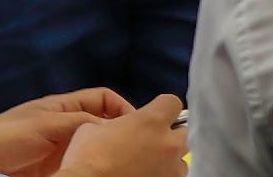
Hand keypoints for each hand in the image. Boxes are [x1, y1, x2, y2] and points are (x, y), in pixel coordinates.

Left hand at [0, 89, 132, 176]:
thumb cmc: (10, 134)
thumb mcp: (48, 124)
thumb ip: (79, 122)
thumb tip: (113, 125)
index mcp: (64, 106)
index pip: (103, 98)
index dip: (122, 108)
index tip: (137, 127)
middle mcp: (68, 123)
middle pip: (103, 124)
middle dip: (120, 133)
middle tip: (138, 151)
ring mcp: (65, 145)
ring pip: (96, 145)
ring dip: (110, 152)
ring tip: (128, 165)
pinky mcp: (60, 166)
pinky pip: (84, 162)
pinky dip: (96, 166)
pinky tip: (105, 172)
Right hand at [56, 94, 184, 174]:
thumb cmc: (90, 156)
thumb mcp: (93, 127)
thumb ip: (116, 123)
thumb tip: (120, 127)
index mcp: (150, 121)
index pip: (172, 103)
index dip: (161, 106)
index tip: (151, 112)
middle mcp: (168, 144)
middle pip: (183, 132)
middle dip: (169, 133)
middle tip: (149, 139)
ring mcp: (173, 169)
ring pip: (181, 157)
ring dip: (168, 156)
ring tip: (147, 161)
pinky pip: (173, 175)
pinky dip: (163, 173)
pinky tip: (145, 174)